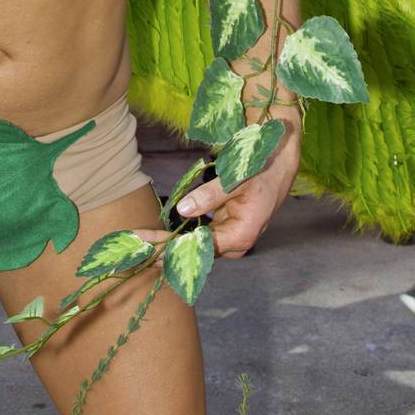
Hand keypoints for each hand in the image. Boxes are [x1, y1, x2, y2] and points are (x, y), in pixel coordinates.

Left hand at [137, 119, 301, 260]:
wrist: (279, 162)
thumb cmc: (260, 168)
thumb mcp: (236, 178)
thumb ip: (210, 195)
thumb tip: (183, 209)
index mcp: (241, 235)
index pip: (199, 248)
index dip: (171, 249)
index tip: (147, 248)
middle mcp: (235, 243)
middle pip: (195, 252)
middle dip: (165, 251)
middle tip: (135, 248)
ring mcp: (229, 237)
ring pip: (195, 246)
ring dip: (170, 246)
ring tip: (142, 245)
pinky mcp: (225, 228)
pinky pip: (199, 237)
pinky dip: (180, 237)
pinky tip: (160, 238)